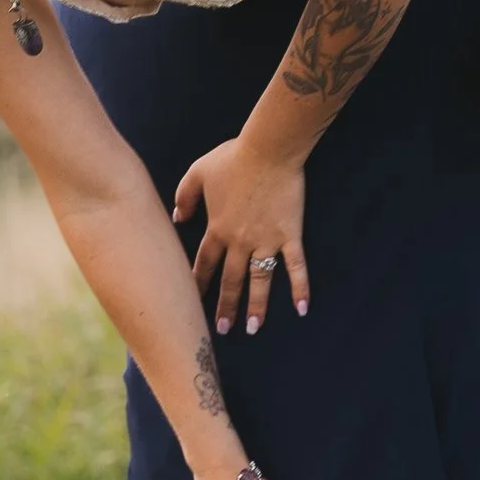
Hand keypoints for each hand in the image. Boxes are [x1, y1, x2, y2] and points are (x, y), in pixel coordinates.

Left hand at [173, 139, 308, 333]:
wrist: (268, 150)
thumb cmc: (233, 158)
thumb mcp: (198, 172)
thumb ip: (184, 196)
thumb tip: (178, 217)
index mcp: (217, 228)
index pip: (204, 264)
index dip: (198, 284)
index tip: (192, 304)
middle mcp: (239, 241)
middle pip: (230, 280)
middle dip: (225, 307)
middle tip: (223, 329)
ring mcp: (266, 241)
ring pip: (259, 281)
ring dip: (256, 307)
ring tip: (253, 328)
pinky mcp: (289, 236)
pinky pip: (296, 267)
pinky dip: (300, 288)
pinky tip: (302, 309)